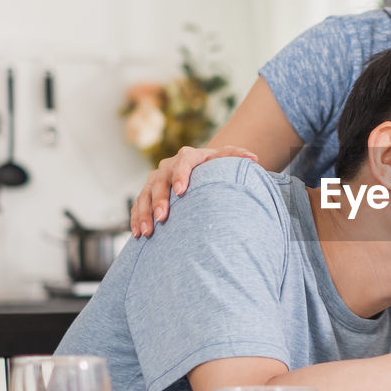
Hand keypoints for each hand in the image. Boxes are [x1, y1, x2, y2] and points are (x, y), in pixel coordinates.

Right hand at [131, 144, 257, 236]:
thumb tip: (254, 158)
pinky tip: (138, 234)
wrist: (198, 167)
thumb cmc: (215, 166)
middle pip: (160, 181)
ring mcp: (156, 179)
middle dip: (160, 199)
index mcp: (188, 156)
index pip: (183, 162)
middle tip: (162, 217)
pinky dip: (137, 218)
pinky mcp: (147, 192)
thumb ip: (238, 156)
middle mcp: (168, 166)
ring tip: (147, 231)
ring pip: (145, 194)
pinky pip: (138, 205)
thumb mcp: (225, 159)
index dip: (180, 175)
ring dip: (144, 213)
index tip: (181, 191)